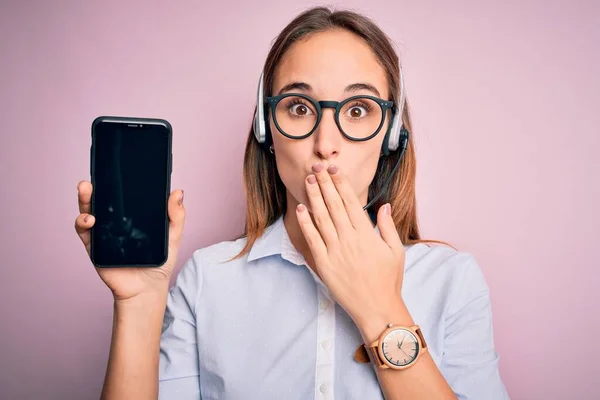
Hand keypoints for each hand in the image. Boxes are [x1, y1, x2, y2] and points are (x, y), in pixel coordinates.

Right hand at [74, 180, 185, 301]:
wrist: (148, 289)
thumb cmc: (160, 262)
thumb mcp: (172, 236)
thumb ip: (176, 215)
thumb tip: (178, 191)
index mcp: (132, 216)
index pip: (122, 195)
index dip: (116, 181)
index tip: (115, 166)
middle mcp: (115, 222)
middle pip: (101, 200)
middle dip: (94, 186)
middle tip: (93, 177)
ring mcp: (103, 234)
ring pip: (89, 211)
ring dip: (84, 199)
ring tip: (86, 190)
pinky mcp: (95, 248)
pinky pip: (84, 233)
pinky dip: (83, 223)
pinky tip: (89, 219)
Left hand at [295, 162, 405, 327]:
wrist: (377, 309)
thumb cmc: (388, 281)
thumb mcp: (395, 251)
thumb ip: (387, 226)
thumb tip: (384, 205)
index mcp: (367, 234)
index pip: (351, 202)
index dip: (341, 184)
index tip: (334, 169)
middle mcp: (350, 239)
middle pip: (334, 205)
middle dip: (324, 184)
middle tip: (316, 167)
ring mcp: (335, 251)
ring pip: (321, 218)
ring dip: (314, 197)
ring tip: (308, 180)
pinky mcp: (324, 264)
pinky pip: (312, 240)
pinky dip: (305, 223)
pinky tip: (301, 209)